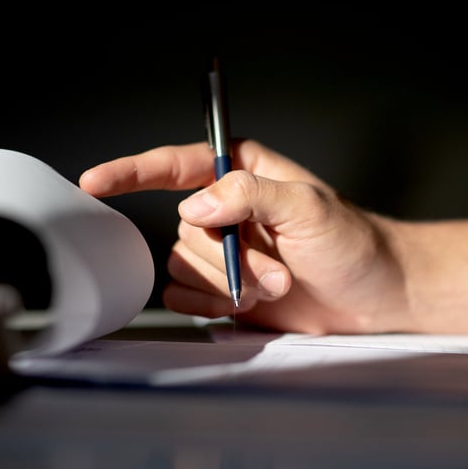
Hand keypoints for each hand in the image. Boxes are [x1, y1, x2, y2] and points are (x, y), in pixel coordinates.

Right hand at [79, 139, 405, 333]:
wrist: (373, 298)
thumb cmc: (353, 244)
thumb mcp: (308, 208)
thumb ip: (250, 195)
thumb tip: (194, 206)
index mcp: (245, 173)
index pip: (175, 165)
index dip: (131, 171)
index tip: (93, 181)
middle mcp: (227, 209)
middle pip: (183, 227)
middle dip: (227, 257)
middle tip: (277, 271)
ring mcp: (222, 251)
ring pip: (180, 265)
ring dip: (227, 284)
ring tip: (275, 286)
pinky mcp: (221, 289)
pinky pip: (183, 295)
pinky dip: (211, 303)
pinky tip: (249, 303)